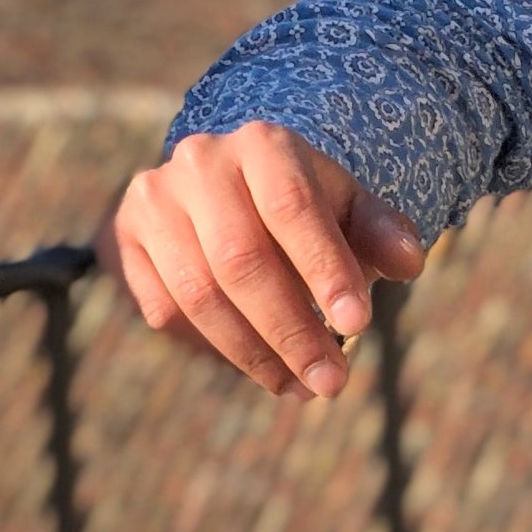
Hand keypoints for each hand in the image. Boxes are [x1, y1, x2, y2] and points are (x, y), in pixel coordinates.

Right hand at [100, 125, 425, 402]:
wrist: (227, 185)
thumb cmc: (301, 201)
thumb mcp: (346, 205)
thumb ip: (380, 230)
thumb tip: (410, 262)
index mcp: (263, 144)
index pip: (293, 209)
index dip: (325, 269)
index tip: (358, 324)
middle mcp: (200, 163)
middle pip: (241, 261)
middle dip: (290, 330)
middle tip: (331, 382)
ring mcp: (153, 201)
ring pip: (199, 295)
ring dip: (252, 354)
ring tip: (299, 387)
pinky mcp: (121, 240)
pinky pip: (164, 312)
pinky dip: (211, 348)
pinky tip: (255, 364)